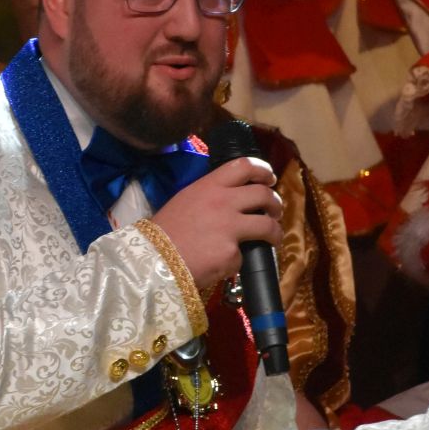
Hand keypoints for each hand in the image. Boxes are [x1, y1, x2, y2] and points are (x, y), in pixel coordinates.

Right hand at [152, 156, 281, 297]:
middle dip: (276, 203)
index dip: (263, 170)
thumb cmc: (165, 231)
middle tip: (275, 212)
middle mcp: (224, 202)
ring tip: (273, 238)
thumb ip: (210, 196)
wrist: (153, 259)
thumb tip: (232, 203)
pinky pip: (243, 256)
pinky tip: (222, 263)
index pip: (244, 166)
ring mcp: (230, 228)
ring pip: (267, 226)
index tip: (270, 179)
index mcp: (210, 186)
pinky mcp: (232, 253)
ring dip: (275, 232)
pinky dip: (236, 261)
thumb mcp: (186, 200)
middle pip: (264, 194)